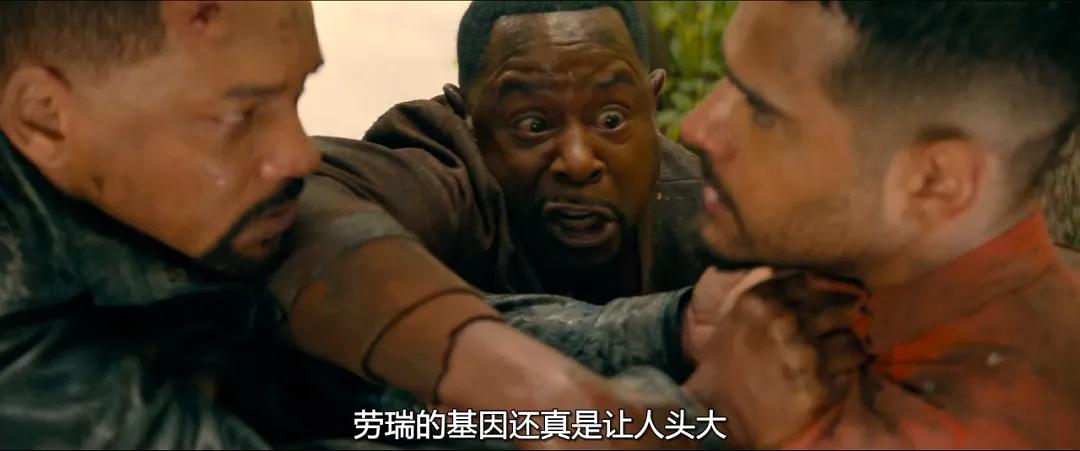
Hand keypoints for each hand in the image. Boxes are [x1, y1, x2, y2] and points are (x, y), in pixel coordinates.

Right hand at [682, 271, 866, 447]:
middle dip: (840, 321)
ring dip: (846, 350)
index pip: (814, 281)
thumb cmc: (728, 362)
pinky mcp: (819, 387)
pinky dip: (842, 376)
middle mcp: (784, 321)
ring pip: (852, 340)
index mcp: (762, 299)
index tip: (833, 300)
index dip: (828, 291)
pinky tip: (825, 381)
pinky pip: (850, 373)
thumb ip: (771, 292)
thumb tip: (813, 275)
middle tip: (833, 333)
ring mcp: (804, 354)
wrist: (718, 414)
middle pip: (839, 309)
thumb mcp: (738, 315)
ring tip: (833, 359)